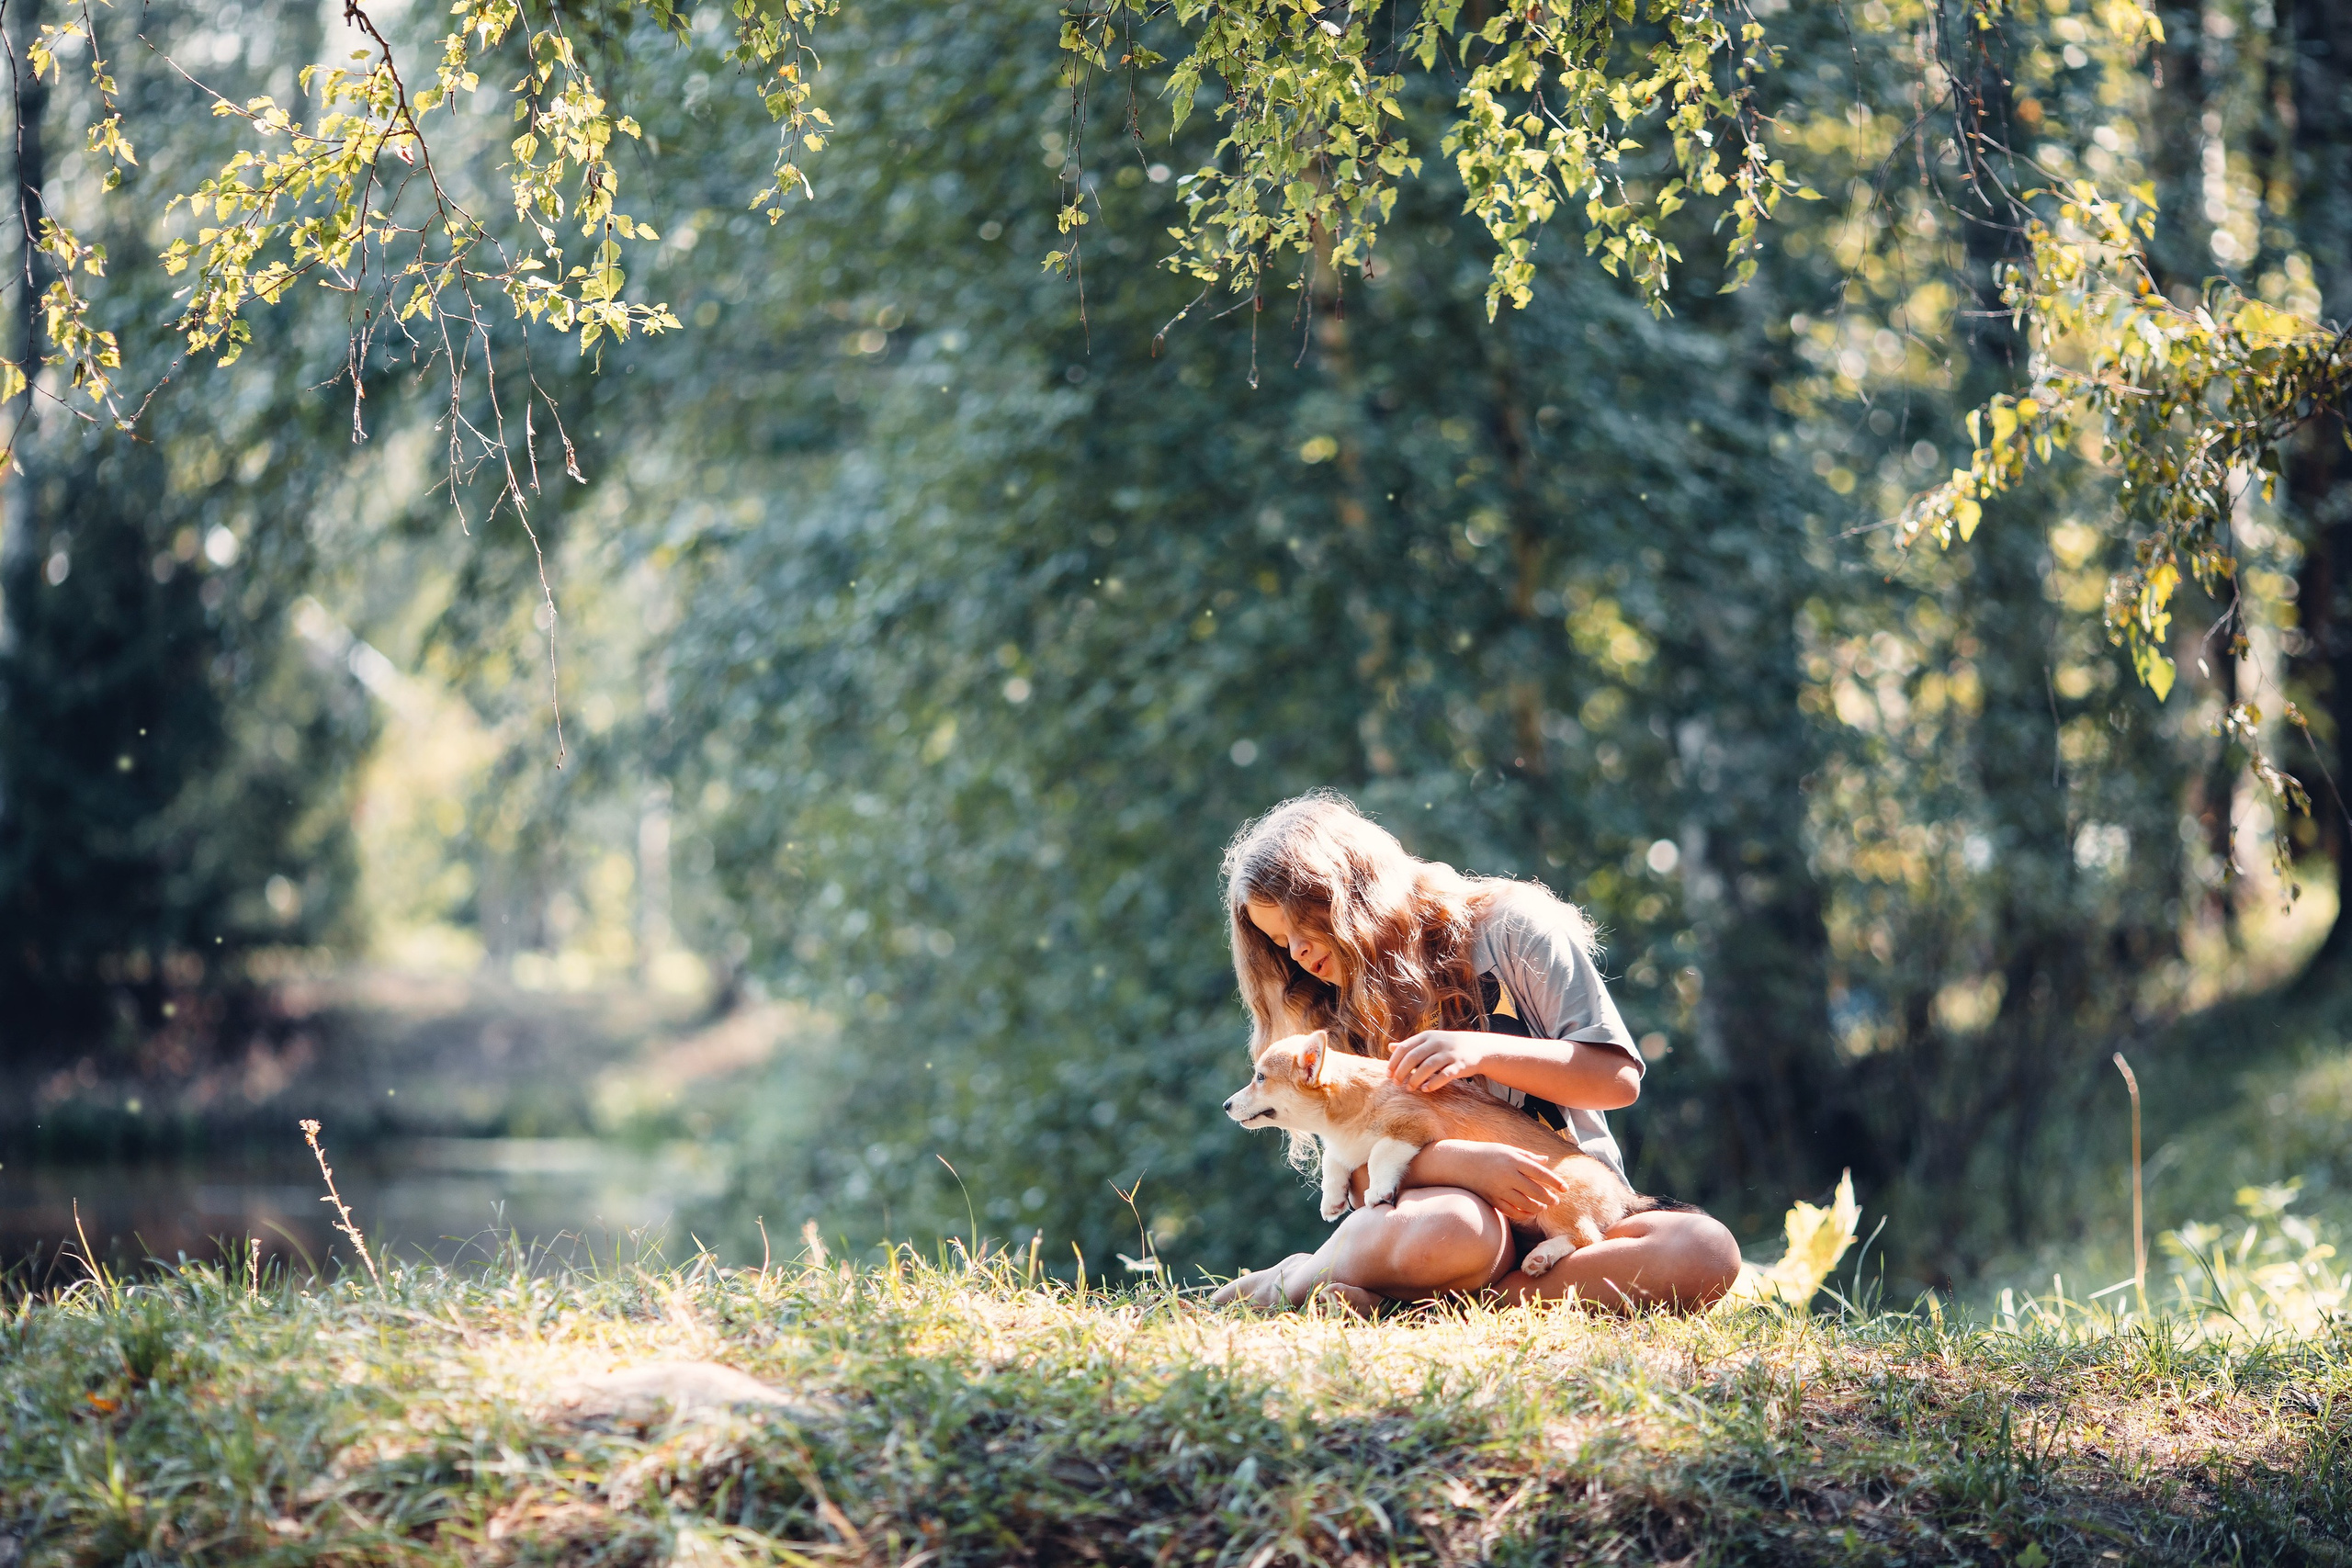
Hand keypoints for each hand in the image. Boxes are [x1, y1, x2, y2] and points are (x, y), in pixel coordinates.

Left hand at [1387, 1030, 1490, 1092]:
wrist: (1477, 1047)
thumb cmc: (1448, 1046)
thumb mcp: (1429, 1041)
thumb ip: (1411, 1045)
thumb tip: (1390, 1047)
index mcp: (1426, 1036)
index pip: (1404, 1047)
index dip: (1394, 1061)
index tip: (1388, 1075)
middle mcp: (1437, 1042)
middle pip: (1413, 1057)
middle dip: (1402, 1071)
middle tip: (1396, 1084)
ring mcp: (1449, 1053)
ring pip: (1428, 1066)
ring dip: (1416, 1079)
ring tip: (1409, 1088)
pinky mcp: (1460, 1065)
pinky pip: (1445, 1075)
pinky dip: (1434, 1083)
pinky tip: (1426, 1090)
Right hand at [1440, 1142, 1570, 1224]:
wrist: (1460, 1162)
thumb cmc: (1487, 1153)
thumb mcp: (1508, 1150)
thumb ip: (1528, 1157)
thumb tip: (1546, 1161)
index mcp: (1513, 1160)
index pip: (1540, 1172)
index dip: (1554, 1181)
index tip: (1565, 1188)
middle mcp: (1507, 1175)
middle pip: (1535, 1190)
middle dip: (1549, 1197)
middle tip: (1556, 1200)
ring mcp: (1499, 1189)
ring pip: (1525, 1203)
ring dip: (1538, 1207)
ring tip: (1544, 1207)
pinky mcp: (1492, 1199)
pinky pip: (1511, 1211)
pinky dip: (1523, 1214)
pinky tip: (1529, 1212)